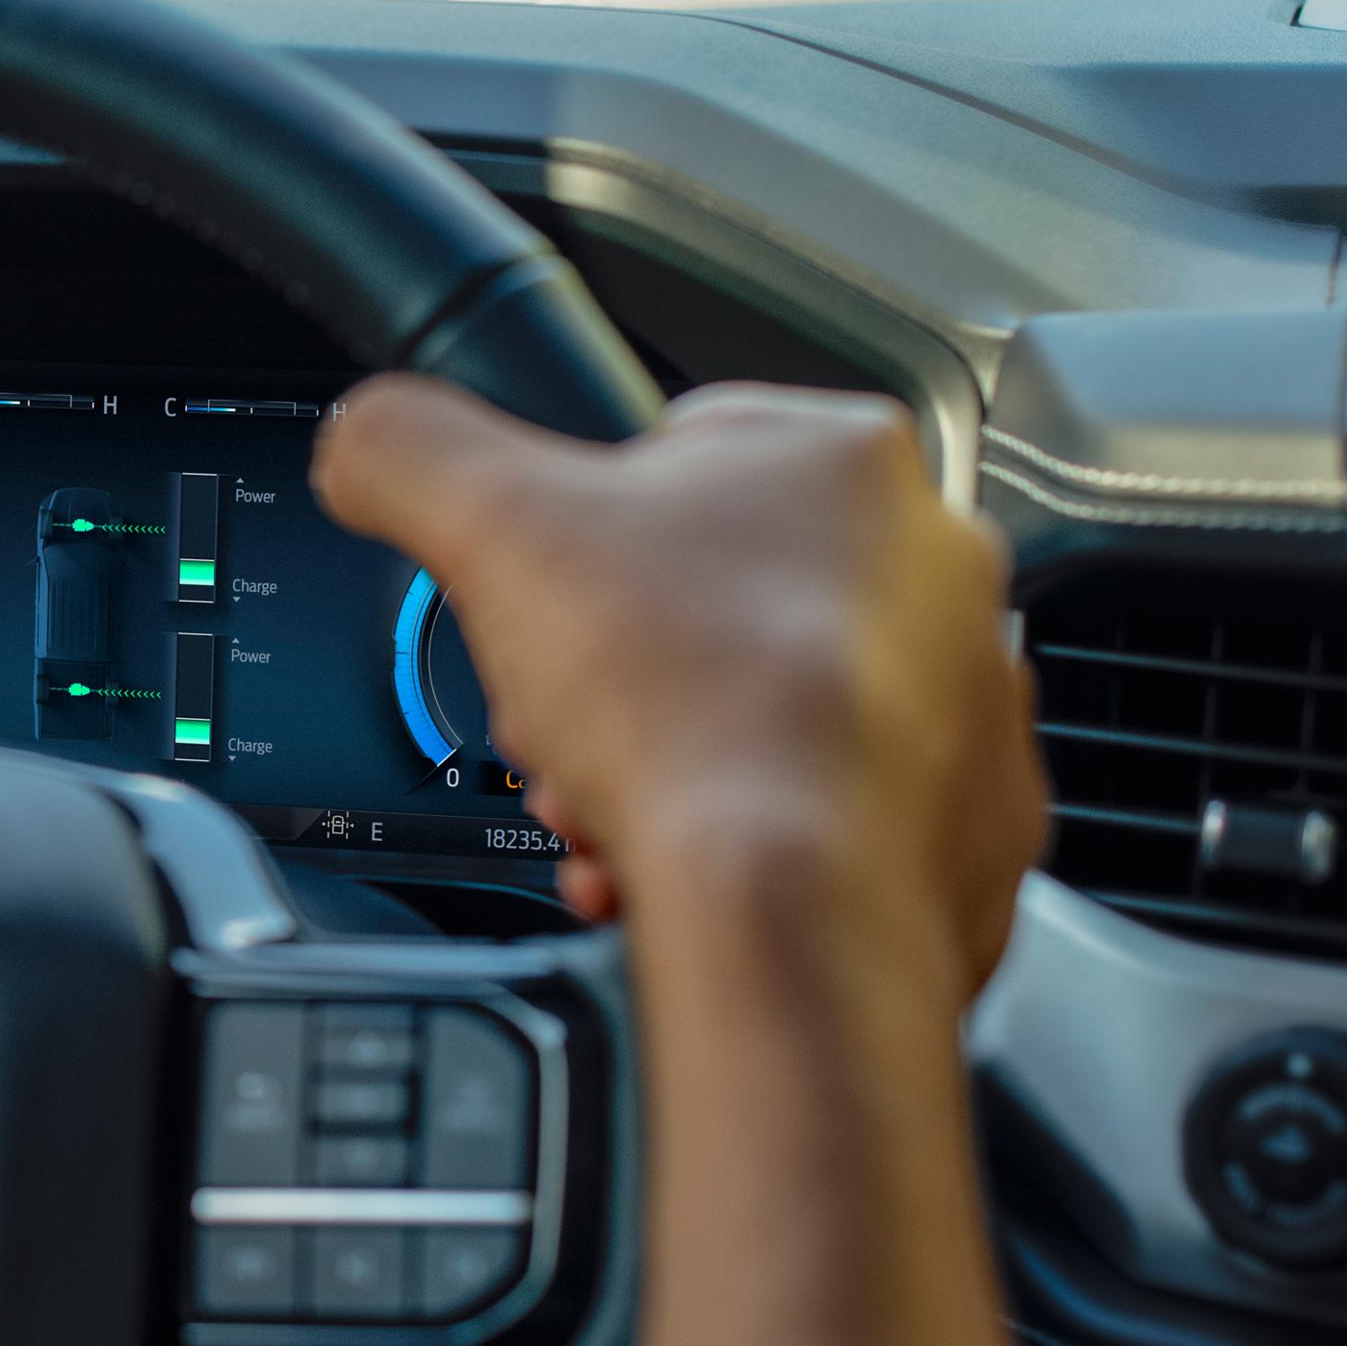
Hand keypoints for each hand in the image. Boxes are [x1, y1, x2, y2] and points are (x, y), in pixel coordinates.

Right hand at [312, 379, 1041, 991]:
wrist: (798, 903)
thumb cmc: (691, 708)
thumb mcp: (487, 526)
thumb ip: (410, 454)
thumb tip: (369, 442)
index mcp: (844, 458)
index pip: (676, 461)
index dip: (578, 543)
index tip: (548, 609)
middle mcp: (936, 565)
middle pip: (716, 601)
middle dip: (619, 672)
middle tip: (567, 723)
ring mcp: (972, 695)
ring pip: (772, 713)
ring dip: (672, 760)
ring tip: (617, 805)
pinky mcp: (977, 819)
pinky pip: (834, 817)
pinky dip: (752, 841)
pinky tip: (687, 862)